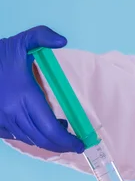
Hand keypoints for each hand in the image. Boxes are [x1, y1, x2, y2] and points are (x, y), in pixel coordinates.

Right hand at [0, 25, 84, 152]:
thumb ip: (42, 36)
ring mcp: (3, 119)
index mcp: (24, 96)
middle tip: (75, 145)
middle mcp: (13, 112)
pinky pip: (16, 136)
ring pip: (29, 139)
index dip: (66, 140)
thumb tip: (63, 41)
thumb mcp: (22, 41)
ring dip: (47, 141)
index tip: (80, 144)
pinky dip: (31, 137)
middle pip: (42, 139)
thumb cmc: (0, 55)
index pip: (49, 128)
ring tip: (61, 131)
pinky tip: (40, 128)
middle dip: (61, 145)